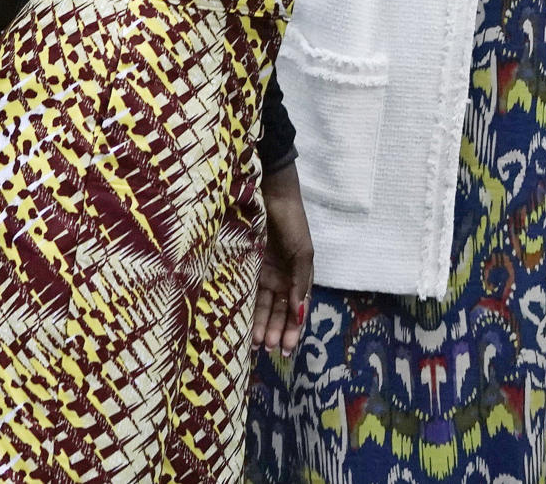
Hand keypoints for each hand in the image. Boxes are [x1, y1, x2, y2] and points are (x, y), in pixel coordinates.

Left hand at [255, 163, 314, 355]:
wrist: (269, 196)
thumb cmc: (292, 223)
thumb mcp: (303, 253)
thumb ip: (300, 282)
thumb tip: (298, 313)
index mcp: (298, 275)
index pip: (296, 308)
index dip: (293, 329)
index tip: (288, 349)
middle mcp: (280, 278)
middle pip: (279, 311)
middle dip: (276, 331)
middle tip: (270, 350)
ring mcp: (261, 274)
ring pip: (261, 307)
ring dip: (261, 326)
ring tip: (257, 344)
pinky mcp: (243, 269)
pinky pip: (244, 294)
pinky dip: (245, 311)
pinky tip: (242, 326)